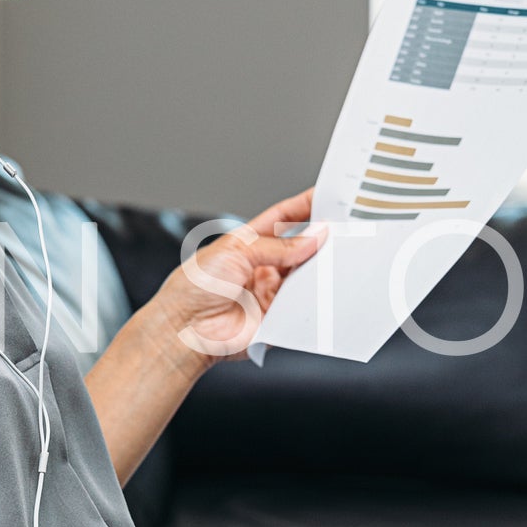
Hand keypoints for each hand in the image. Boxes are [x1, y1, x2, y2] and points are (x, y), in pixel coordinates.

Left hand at [161, 188, 324, 361]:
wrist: (184, 329)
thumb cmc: (194, 287)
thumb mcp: (237, 252)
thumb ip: (279, 246)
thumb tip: (314, 236)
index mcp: (249, 242)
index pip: (283, 218)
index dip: (305, 206)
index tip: (328, 197)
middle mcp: (262, 266)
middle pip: (300, 248)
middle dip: (320, 239)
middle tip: (342, 231)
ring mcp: (270, 291)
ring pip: (306, 276)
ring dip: (319, 269)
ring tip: (335, 259)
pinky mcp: (276, 317)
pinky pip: (303, 306)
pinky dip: (315, 298)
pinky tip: (321, 290)